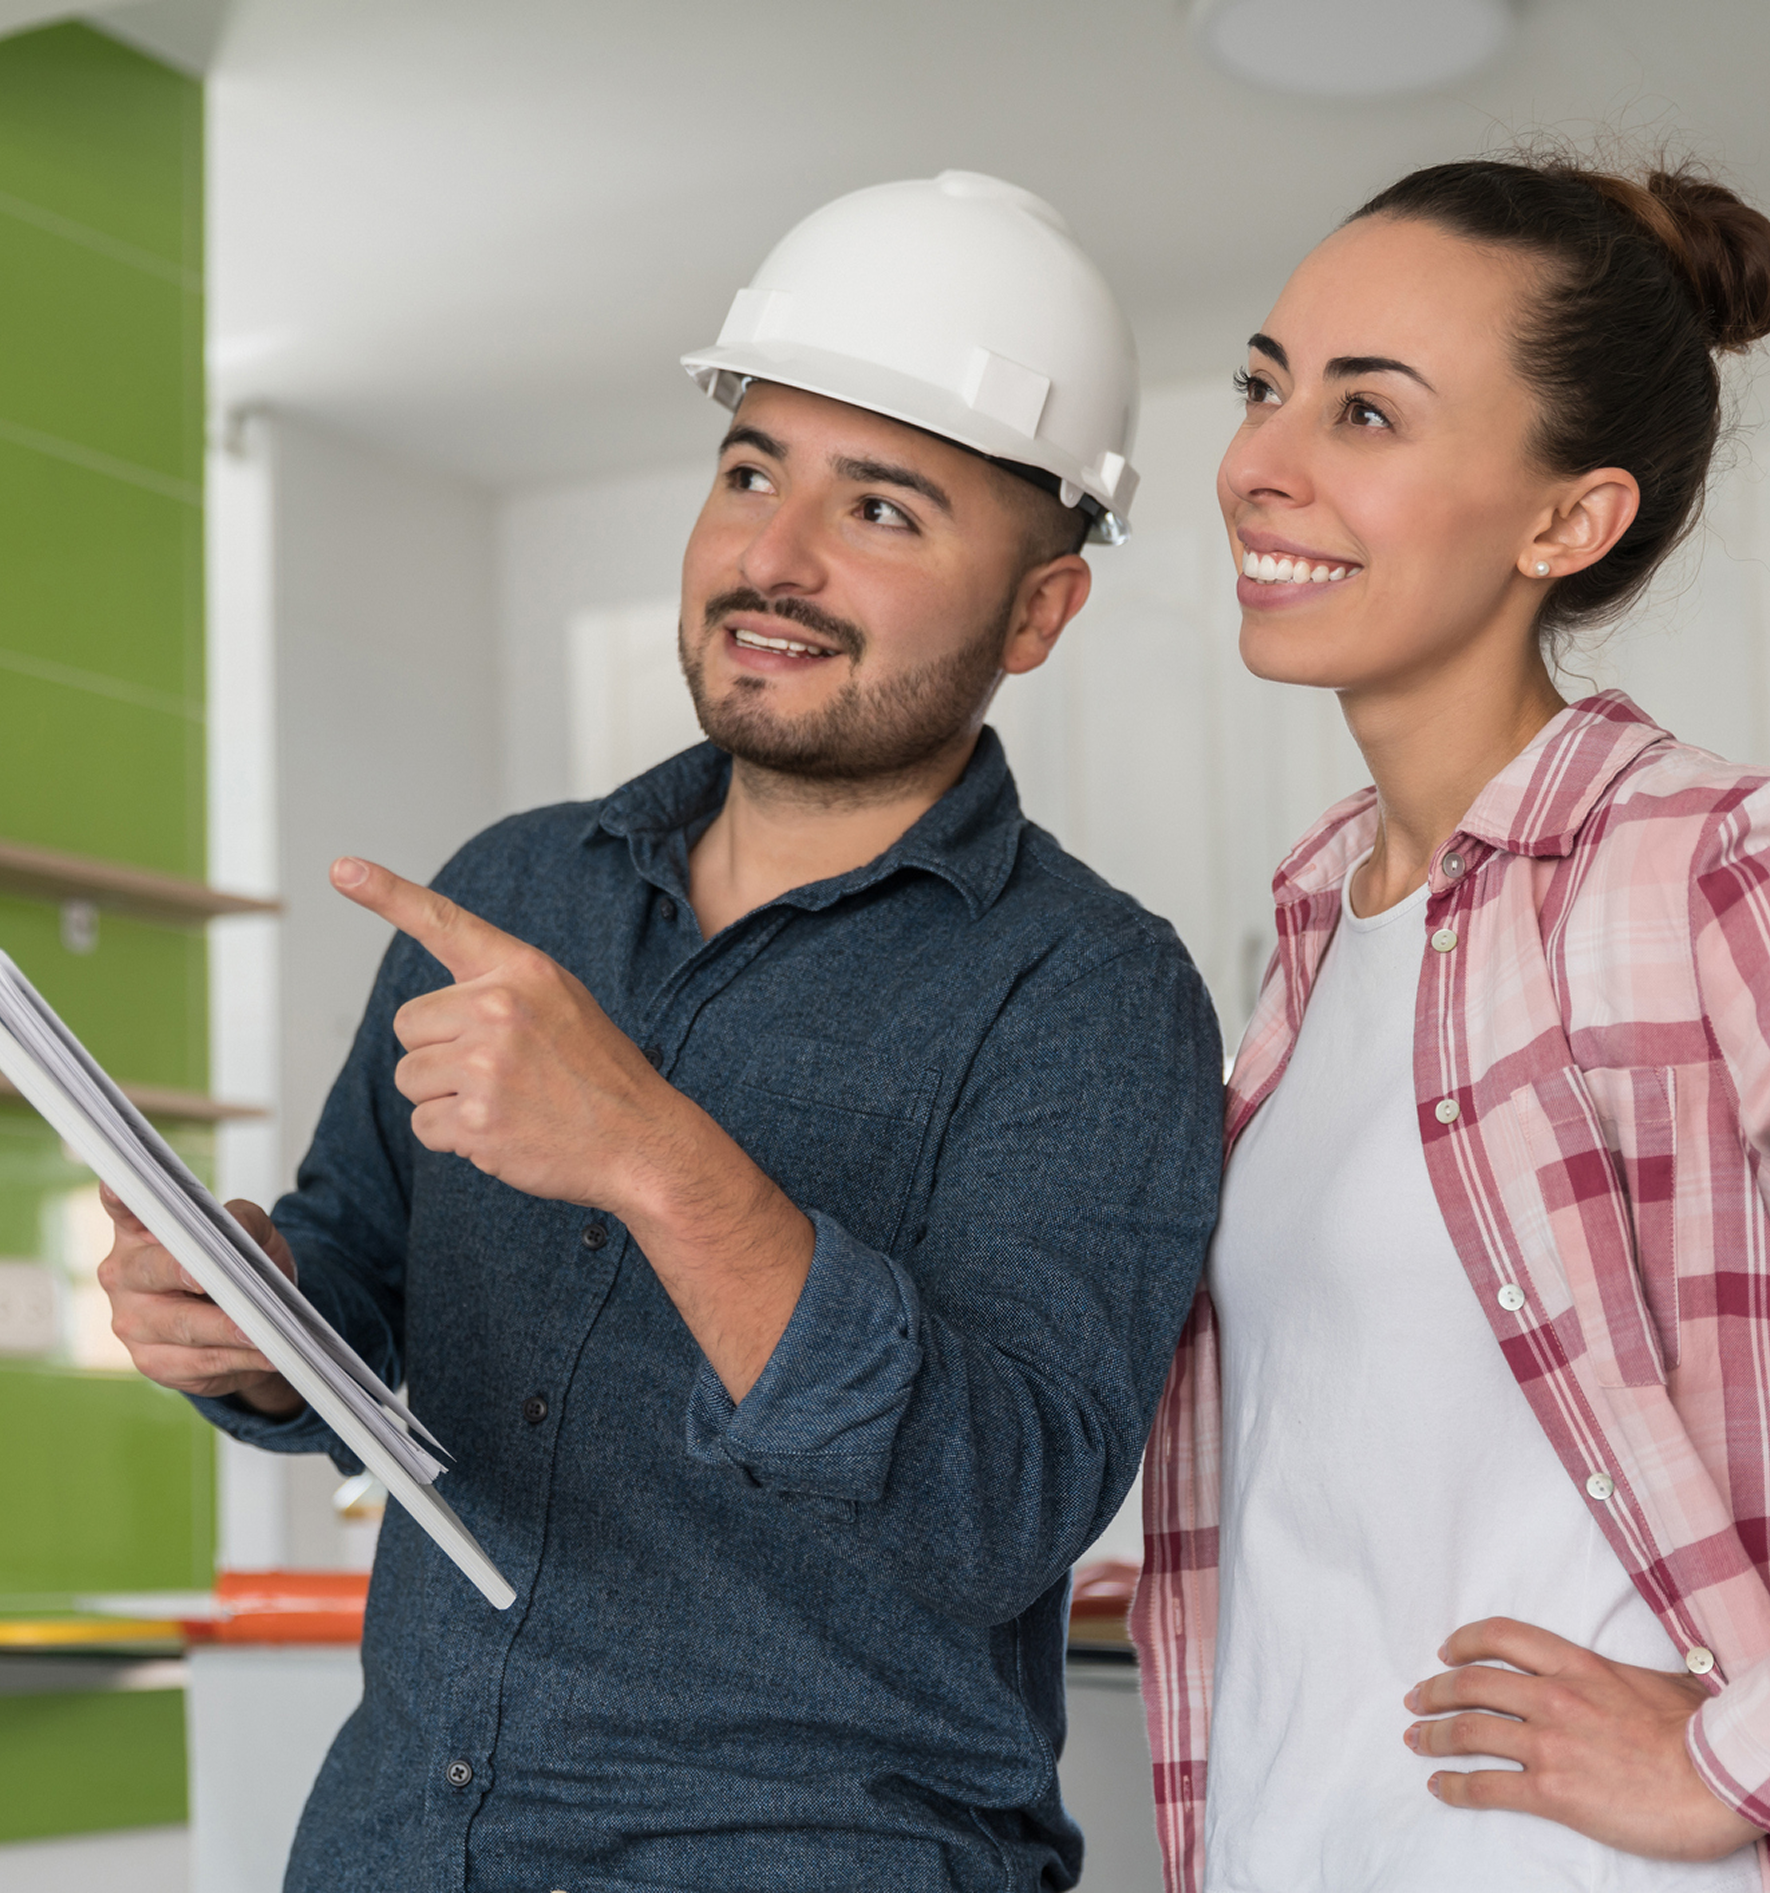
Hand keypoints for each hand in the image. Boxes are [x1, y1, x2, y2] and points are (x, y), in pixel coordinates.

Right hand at [96, 1184, 303, 1415]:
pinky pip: (197, 1362)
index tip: (119, 1186)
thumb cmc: (239, 1266)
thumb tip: (235, 1230)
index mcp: (141, 1231)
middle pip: (150, 1270)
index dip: (119, 1198)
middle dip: (181, 1272)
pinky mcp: (153, 1361)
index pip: (123, 1208)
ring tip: (259, 1329)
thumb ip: (241, 1221)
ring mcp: (133, 1321)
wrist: (249, 1322)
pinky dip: (234, 1357)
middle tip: (207, 1276)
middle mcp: (125, 1274)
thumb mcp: (251, 1232)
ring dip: (225, 1328)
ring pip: (180, 1324)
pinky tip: (263, 1353)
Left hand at [332, 857, 814, 1397]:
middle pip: (408, 1024)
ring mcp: (488, 1065)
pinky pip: (425, 1126)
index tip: (341, 868)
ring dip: (445, 1098)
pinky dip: (455, 1138)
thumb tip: (423, 1019)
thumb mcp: (561, 1004)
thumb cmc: (598, 1074)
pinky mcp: (479, 1120)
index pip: (443, 922)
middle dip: (437, 1052)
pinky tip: (504, 1132)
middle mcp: (500, 1008)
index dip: (386, 893)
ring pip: (411, 1078)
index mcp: (522, 970)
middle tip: (497, 1072)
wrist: (643, 1141)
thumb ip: (499, 992)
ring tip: (506, 1102)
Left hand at [1404, 1616, 1763, 1860]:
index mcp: (1576, 1664)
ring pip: (1469, 1730)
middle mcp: (1553, 1697)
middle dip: (1434, 1691)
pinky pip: (1487, 1786)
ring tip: (1416, 1740)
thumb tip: (1634, 1679)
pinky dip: (1454, 1785)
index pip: (1502, 1637)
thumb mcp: (1660, 1683)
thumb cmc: (1699, 1734)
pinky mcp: (1553, 1792)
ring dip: (1433, 1736)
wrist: (1717, 1779)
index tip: (1445, 1653)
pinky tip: (1440, 1786)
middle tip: (1415, 1700)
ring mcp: (1549, 1744)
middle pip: (1472, 1684)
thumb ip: (1628, 1676)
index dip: (1464, 1642)